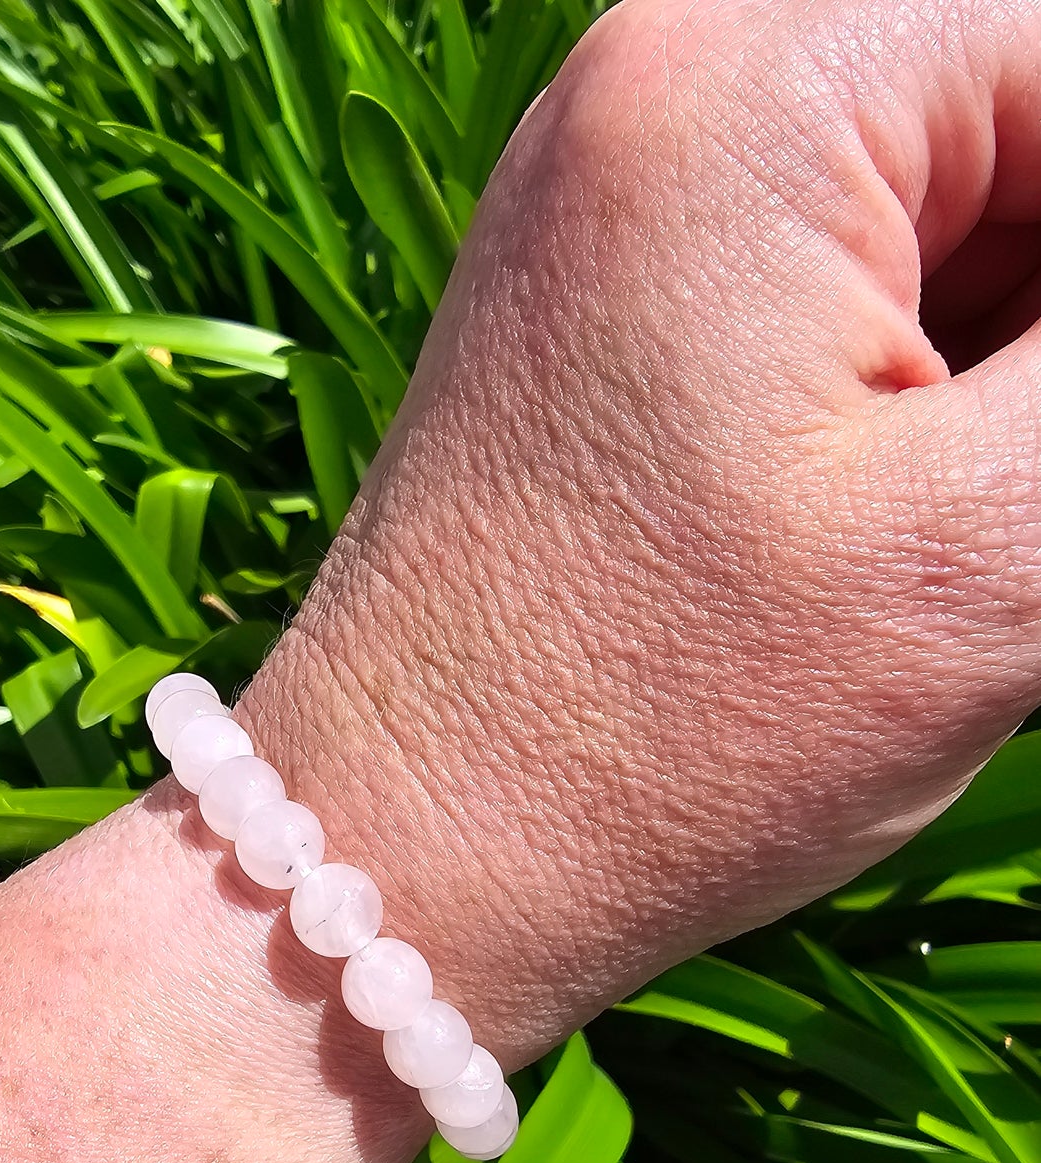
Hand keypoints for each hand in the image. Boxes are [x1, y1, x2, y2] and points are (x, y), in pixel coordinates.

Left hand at [243, 0, 1040, 1065]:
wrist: (398, 861)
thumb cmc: (662, 735)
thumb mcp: (988, 545)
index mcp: (753, 88)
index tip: (1033, 475)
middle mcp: (658, 93)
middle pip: (1006, 135)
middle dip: (1036, 340)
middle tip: (990, 524)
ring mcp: (615, 206)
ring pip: (934, 230)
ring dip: (990, 383)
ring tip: (924, 560)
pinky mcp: (602, 314)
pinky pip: (833, 299)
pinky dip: (907, 403)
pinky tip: (879, 539)